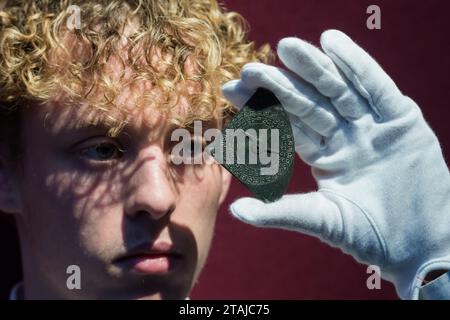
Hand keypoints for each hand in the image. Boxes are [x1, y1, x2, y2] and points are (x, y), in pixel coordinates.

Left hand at [221, 30, 449, 298]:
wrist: (417, 247)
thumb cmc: (369, 235)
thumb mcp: (321, 219)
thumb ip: (280, 212)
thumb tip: (235, 210)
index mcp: (325, 155)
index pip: (288, 124)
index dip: (262, 106)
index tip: (232, 90)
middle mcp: (346, 135)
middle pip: (310, 102)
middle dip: (281, 85)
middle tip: (250, 69)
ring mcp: (373, 126)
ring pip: (340, 90)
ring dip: (314, 68)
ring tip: (286, 48)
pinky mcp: (403, 120)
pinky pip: (378, 88)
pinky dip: (358, 66)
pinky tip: (333, 42)